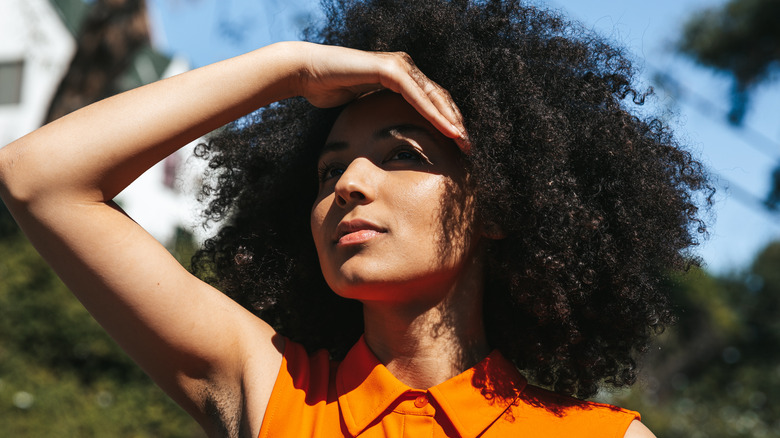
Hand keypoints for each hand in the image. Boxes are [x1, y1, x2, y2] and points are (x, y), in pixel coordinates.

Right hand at [293, 42, 469, 151]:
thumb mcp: (363, 108)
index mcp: (401, 77)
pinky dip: (432, 113)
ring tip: (462, 140)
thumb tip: (385, 141)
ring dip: (450, 119)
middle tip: (468, 147)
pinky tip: (445, 129)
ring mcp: (398, 66)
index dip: (447, 122)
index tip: (458, 145)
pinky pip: (417, 95)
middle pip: (439, 97)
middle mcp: (404, 68)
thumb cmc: (330, 90)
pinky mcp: (389, 69)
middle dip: (455, 122)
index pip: (433, 101)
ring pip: (433, 95)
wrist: (308, 74)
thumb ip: (379, 115)